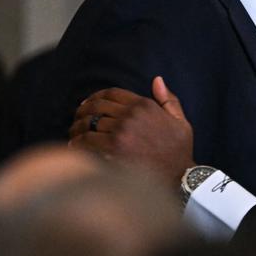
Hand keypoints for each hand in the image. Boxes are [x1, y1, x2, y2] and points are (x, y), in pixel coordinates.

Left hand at [70, 76, 194, 183]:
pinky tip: (75, 145)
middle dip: (83, 110)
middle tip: (77, 118)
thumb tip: (157, 80)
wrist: (179, 176)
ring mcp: (121, 132)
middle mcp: (131, 115)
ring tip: (74, 133)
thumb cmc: (180, 150)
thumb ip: (168, 99)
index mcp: (144, 105)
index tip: (88, 103)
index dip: (96, 96)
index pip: (111, 93)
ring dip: (77, 127)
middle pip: (96, 106)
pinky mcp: (112, 149)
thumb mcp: (180, 121)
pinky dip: (78, 142)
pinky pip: (86, 140)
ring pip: (88, 122)